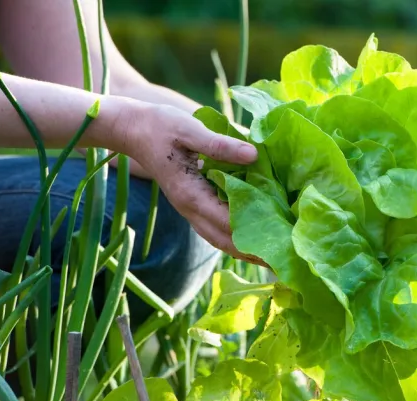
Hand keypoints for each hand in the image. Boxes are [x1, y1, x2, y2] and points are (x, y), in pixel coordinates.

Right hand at [115, 101, 266, 265]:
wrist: (131, 128)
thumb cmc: (159, 126)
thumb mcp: (190, 130)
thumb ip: (221, 145)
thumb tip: (254, 155)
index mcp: (191, 195)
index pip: (228, 222)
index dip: (255, 234)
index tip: (281, 240)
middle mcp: (190, 209)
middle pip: (226, 241)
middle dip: (255, 253)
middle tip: (284, 259)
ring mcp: (190, 210)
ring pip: (220, 240)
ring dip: (246, 251)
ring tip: (274, 258)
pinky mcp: (193, 205)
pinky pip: (216, 230)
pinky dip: (236, 238)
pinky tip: (254, 238)